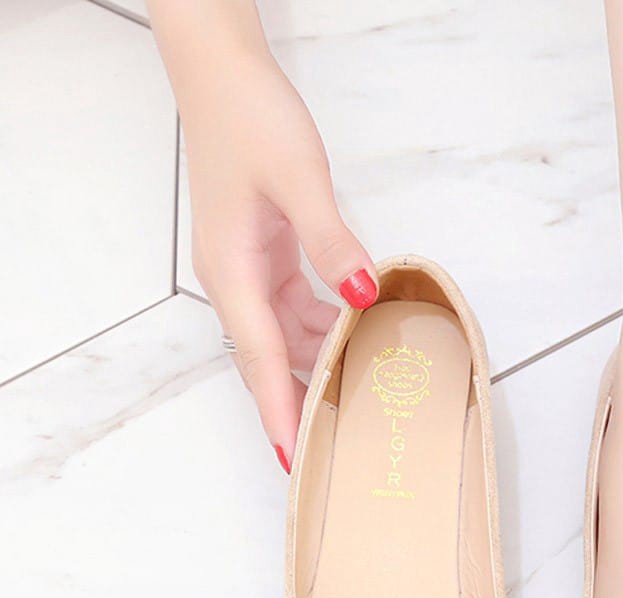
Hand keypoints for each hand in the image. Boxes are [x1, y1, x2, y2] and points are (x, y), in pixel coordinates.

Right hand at [176, 46, 375, 469]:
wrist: (222, 76)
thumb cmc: (250, 120)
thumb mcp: (299, 179)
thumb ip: (331, 242)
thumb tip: (361, 297)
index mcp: (232, 274)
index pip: (259, 360)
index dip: (280, 411)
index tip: (294, 459)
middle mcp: (235, 282)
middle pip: (270, 361)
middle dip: (300, 404)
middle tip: (339, 447)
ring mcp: (249, 272)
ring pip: (286, 339)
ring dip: (320, 364)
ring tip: (362, 398)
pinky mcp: (267, 259)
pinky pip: (296, 312)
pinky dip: (326, 328)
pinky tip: (359, 336)